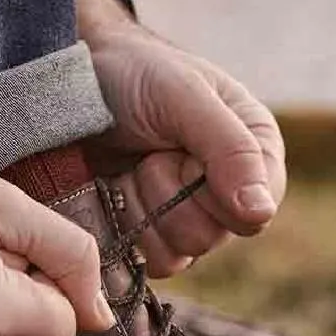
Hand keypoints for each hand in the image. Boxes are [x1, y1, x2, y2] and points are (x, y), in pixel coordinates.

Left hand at [78, 0, 285, 275]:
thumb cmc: (136, 74)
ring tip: (133, 166)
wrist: (75, 80)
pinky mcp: (155, 235)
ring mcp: (192, 217)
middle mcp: (231, 192)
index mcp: (256, 153)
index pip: (254, 212)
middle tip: (150, 153)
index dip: (210, 190)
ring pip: (179, 253)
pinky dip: (125, 225)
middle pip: (211, 237)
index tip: (181, 150)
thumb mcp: (184, 96)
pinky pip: (151, 261)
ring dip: (144, 207)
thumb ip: (230, 148)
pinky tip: (118, 187)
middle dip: (168, 193)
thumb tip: (261, 213)